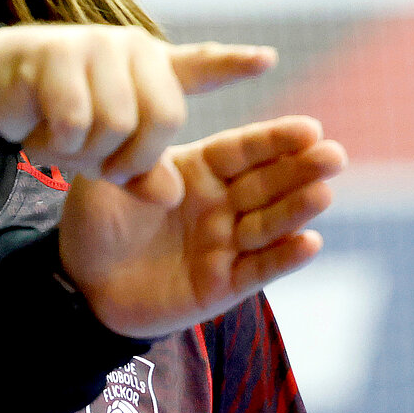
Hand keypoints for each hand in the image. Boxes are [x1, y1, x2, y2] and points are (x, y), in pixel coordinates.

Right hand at [0, 25, 275, 203]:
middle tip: (107, 169)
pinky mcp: (56, 53)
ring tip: (68, 148)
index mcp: (155, 68)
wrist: (0, 86)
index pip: (201, 66)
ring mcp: (95, 45)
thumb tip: (172, 196)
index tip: (266, 60)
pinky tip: (42, 138)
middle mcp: (133, 50)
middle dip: (135, 159)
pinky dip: (57, 144)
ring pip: (116, 123)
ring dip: (90, 153)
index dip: (232, 65)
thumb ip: (144, 170)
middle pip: (163, 118)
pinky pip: (73, 120)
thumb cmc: (64, 117)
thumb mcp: (109, 151)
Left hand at [58, 116, 346, 337]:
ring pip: (269, 224)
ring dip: (298, 210)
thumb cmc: (93, 221)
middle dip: (301, 169)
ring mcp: (225, 245)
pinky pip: (259, 270)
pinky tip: (310, 243)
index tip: (309, 128)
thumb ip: (139, 152)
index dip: (275, 140)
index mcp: (197, 171)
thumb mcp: (108, 175)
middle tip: (334, 154)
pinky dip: (285, 258)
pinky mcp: (224, 284)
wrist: (79, 283)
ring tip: (323, 193)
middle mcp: (219, 205)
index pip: (242, 150)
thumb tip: (167, 130)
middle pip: (267, 183)